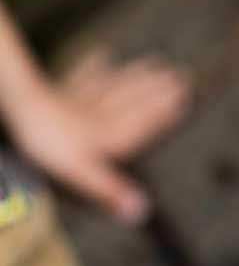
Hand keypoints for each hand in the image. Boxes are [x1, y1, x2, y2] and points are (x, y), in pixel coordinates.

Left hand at [6, 49, 190, 224]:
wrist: (24, 112)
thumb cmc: (53, 147)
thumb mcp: (85, 174)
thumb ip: (113, 190)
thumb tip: (142, 211)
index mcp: (113, 135)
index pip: (146, 121)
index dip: (166, 112)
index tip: (186, 100)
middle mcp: (105, 114)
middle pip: (137, 98)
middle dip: (160, 86)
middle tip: (183, 73)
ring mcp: (84, 99)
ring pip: (118, 84)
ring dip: (138, 73)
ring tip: (155, 61)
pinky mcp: (62, 91)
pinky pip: (84, 76)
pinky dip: (96, 65)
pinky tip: (104, 53)